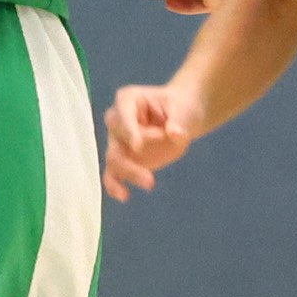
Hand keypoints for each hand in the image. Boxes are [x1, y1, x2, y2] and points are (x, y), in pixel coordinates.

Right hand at [103, 82, 200, 200]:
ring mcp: (118, 142)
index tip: (137, 145)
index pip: (123, 114)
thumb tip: (174, 133)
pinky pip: (113, 174)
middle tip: (152, 166)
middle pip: (116, 139)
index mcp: (128, 100)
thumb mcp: (184, 110)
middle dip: (130, 154)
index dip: (128, 129)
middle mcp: (118, 121)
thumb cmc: (180, 107)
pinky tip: (124, 196)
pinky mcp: (124, 161)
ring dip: (129, 173)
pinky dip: (115, 185)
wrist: (182, 119)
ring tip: (150, 182)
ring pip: (114, 160)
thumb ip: (178, 120)